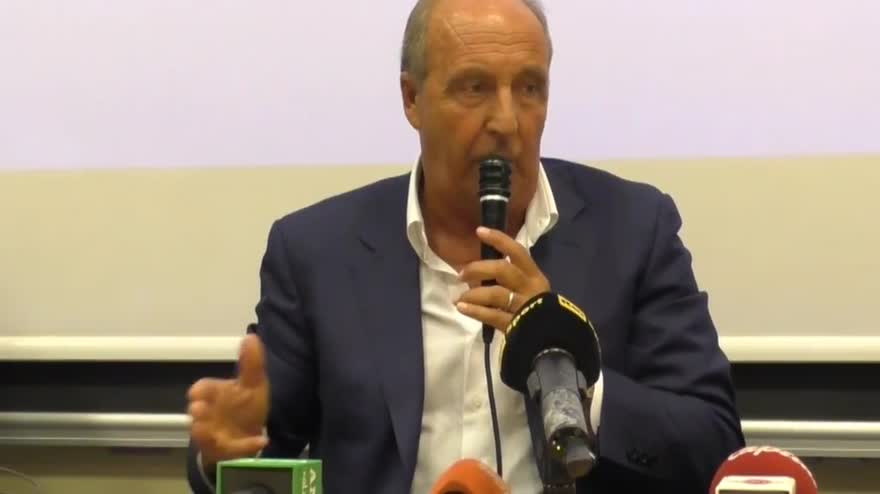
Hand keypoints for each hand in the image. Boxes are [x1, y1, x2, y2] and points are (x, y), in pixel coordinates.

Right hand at [187, 334, 269, 467]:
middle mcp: (209, 414)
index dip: (200, 390)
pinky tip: (262, 440)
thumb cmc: (244, 406)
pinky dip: (246, 446)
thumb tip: (251, 336)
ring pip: (205, 434)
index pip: (202, 389)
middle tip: (197, 408)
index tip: (197, 392)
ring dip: (205, 432)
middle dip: (198, 411)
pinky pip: (232, 451)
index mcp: (214, 395)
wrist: (246, 435)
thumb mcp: (253, 382)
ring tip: (206, 428)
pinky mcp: (225, 452)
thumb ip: (251, 362)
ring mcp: (214, 434)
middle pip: (198, 413)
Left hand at [456, 226, 550, 330]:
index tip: (479, 231)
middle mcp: (530, 287)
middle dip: (479, 269)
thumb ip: (512, 279)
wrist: (552, 339)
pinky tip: (462, 308)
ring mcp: (523, 306)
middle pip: (503, 270)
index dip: (498, 239)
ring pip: (496, 293)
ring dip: (473, 294)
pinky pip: (492, 315)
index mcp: (534, 276)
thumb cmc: (537, 310)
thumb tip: (481, 270)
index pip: (517, 251)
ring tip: (459, 298)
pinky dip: (475, 311)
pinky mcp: (515, 323)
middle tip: (462, 274)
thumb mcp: (531, 289)